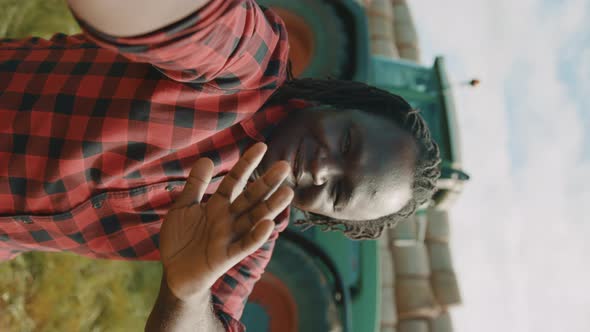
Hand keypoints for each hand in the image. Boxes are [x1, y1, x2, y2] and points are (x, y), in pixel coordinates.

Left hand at [159, 143, 293, 300]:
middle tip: (284, 166)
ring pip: (254, 218)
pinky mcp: (226, 256)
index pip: (235, 180)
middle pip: (251, 197)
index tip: (262, 146)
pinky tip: (268, 224)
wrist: (173, 272)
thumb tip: (207, 158)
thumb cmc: (180, 240)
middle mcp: (228, 219)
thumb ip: (196, 185)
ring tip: (288, 192)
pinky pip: (244, 245)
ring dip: (271, 206)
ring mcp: (229, 236)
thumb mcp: (183, 207)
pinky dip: (256, 236)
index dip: (247, 164)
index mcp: (218, 205)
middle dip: (267, 182)